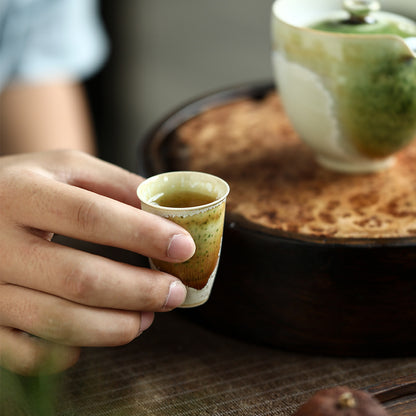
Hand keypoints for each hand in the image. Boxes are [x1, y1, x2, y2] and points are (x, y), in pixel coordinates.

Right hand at [0, 150, 194, 374]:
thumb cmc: (29, 185)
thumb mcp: (67, 168)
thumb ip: (117, 185)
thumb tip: (168, 215)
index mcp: (22, 194)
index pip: (91, 217)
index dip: (143, 235)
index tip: (184, 248)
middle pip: (79, 278)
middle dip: (139, 291)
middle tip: (175, 293)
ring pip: (57, 321)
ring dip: (115, 326)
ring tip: (147, 317)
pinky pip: (27, 353)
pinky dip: (72, 351)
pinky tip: (98, 332)